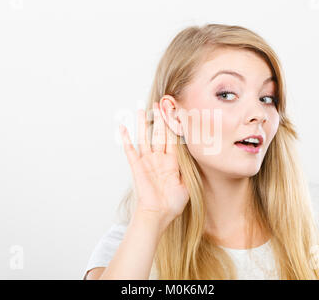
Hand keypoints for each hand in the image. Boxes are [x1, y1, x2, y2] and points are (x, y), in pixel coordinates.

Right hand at [119, 102, 189, 226]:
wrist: (159, 215)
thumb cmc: (173, 204)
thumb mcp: (187, 185)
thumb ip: (189, 170)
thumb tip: (196, 156)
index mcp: (172, 161)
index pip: (173, 138)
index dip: (174, 125)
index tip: (175, 112)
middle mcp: (159, 158)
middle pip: (159, 133)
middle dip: (160, 118)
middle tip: (160, 103)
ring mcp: (147, 161)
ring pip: (144, 137)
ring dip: (142, 123)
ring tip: (140, 108)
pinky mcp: (137, 166)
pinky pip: (130, 150)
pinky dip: (125, 138)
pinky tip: (122, 127)